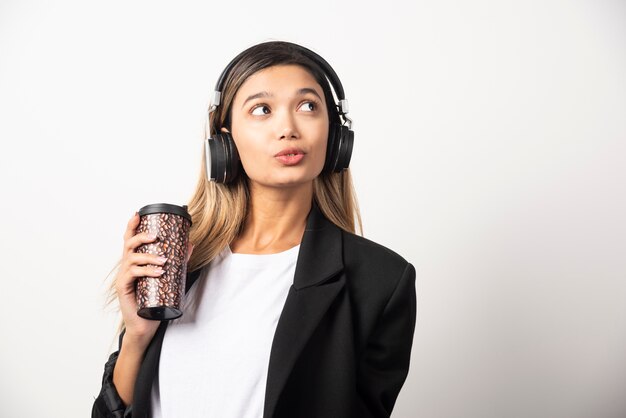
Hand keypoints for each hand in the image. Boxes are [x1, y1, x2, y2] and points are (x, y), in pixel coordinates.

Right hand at [114, 212, 193, 346]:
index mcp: (135, 261)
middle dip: (141, 236)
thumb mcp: (168, 277)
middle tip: (157, 237)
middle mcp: (127, 266)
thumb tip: (190, 244)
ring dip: (149, 256)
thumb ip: (178, 260)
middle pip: (129, 244)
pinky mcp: (124, 288)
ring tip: (164, 260)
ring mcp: (124, 277)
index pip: (130, 240)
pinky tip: (158, 272)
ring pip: (132, 258)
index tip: (138, 213)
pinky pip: (134, 274)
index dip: (132, 225)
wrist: (146, 324)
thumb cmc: (155, 300)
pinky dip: (146, 271)